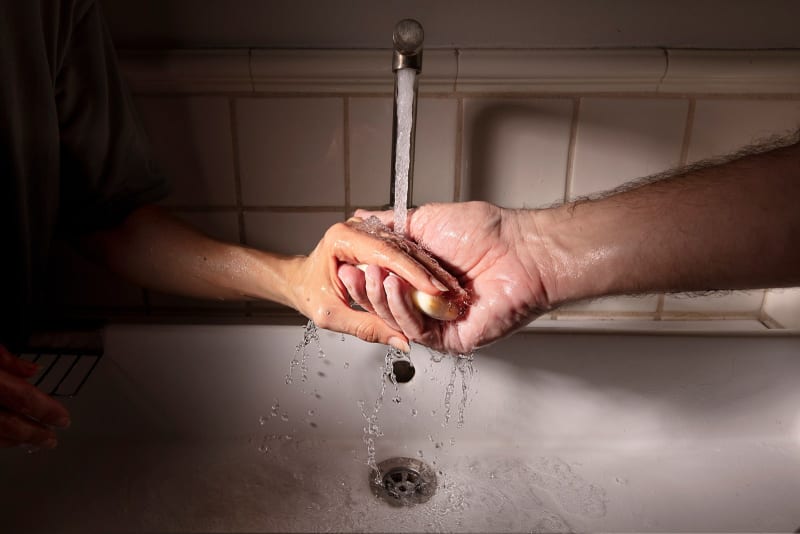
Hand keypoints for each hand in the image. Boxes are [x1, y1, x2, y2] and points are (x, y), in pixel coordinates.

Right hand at [0, 345, 70, 448]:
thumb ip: (6, 359)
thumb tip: (34, 370)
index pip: (22, 397)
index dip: (46, 410)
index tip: (63, 419)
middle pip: (8, 424)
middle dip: (33, 433)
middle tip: (51, 440)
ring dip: (14, 439)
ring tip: (31, 442)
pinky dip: (0, 437)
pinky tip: (8, 439)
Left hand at [285, 218, 449, 351]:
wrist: (299, 279)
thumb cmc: (309, 292)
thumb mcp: (332, 316)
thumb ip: (367, 328)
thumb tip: (402, 341)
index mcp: (342, 239)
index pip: (385, 254)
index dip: (412, 273)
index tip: (434, 289)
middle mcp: (357, 229)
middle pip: (400, 248)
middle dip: (425, 271)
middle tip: (449, 292)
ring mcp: (370, 230)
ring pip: (407, 247)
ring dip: (428, 269)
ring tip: (449, 289)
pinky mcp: (379, 236)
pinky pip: (405, 249)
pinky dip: (421, 266)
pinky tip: (437, 280)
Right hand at [338, 202, 551, 353]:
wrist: (522, 251)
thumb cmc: (486, 233)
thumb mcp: (427, 220)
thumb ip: (392, 227)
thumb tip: (363, 218)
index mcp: (423, 277)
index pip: (384, 282)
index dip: (365, 274)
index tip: (345, 261)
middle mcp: (429, 300)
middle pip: (386, 305)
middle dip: (366, 289)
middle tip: (350, 274)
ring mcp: (440, 321)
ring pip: (397, 320)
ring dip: (381, 298)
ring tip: (372, 276)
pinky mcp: (451, 339)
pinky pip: (418, 330)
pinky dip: (402, 310)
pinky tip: (395, 287)